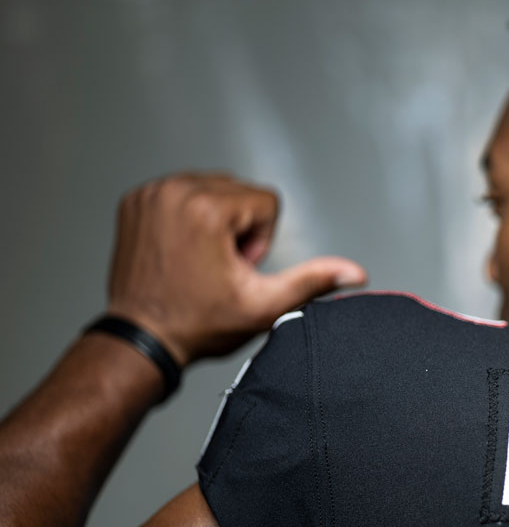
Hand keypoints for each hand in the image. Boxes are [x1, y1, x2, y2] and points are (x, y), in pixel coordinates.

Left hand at [105, 172, 366, 366]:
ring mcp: (151, 193)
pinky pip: (182, 192)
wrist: (142, 337)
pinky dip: (187, 217)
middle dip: (238, 228)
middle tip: (217, 266)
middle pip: (240, 191)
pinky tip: (181, 250)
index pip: (266, 201)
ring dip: (215, 222)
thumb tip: (354, 273)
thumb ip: (314, 281)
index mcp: (206, 209)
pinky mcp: (136, 199)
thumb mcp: (265, 305)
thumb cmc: (197, 323)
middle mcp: (175, 192)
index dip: (261, 240)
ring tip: (199, 259)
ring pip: (213, 189)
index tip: (235, 266)